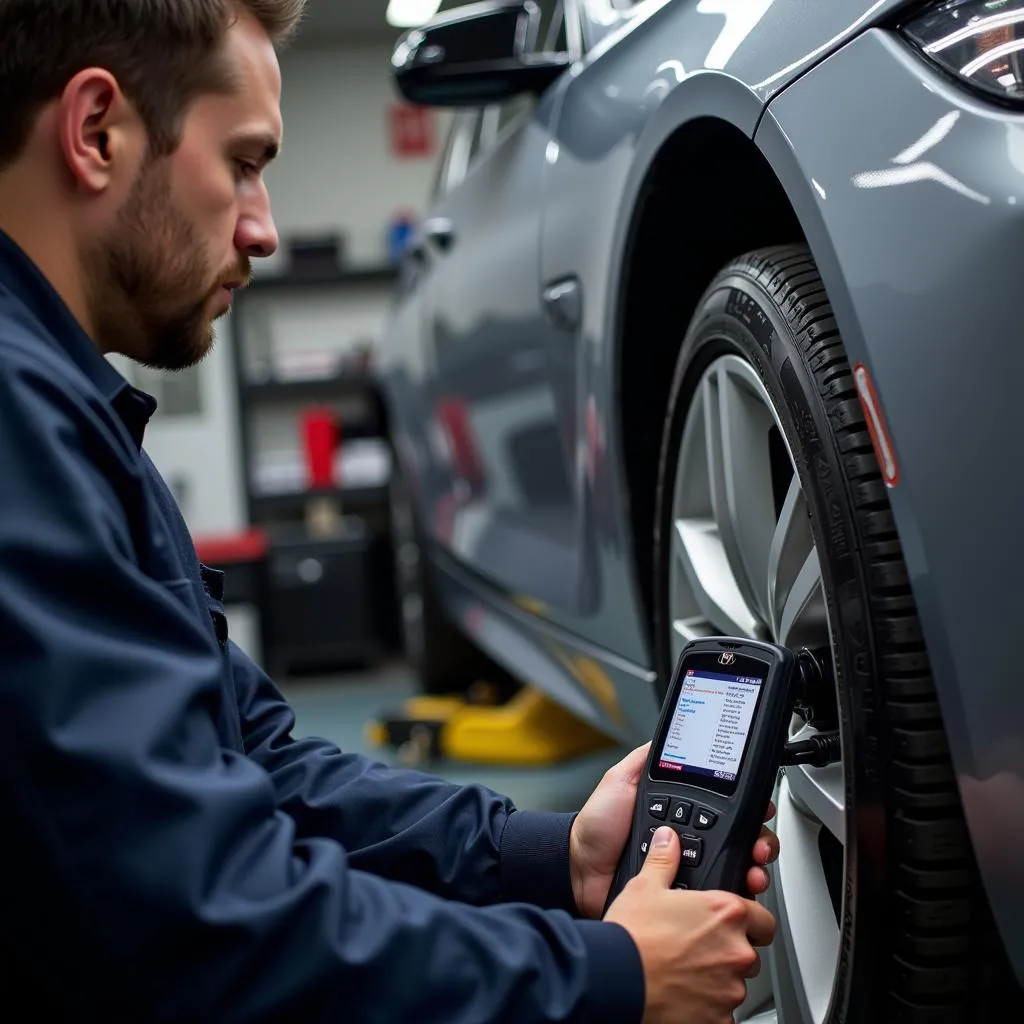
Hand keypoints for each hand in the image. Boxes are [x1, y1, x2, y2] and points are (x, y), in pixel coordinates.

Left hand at [569, 743, 779, 917]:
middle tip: (760, 844)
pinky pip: (712, 896)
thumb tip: (670, 733)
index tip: (761, 809)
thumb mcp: (619, 780)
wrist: (579, 867)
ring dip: (752, 869)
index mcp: (681, 812)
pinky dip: (729, 893)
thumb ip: (645, 759)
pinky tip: (737, 888)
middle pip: (738, 840)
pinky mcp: (682, 898)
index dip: (748, 809)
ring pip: (733, 869)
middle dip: (758, 842)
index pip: (725, 808)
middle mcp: (689, 840)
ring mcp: (687, 869)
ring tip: (754, 869)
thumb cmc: (597, 826)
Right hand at [605, 827, 776, 1023]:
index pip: (762, 918)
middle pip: (749, 952)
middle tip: (699, 948)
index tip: (732, 924)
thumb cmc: (632, 934)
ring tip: (685, 971)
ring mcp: (730, 988)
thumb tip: (668, 840)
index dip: (748, 920)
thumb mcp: (645, 886)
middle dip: (729, 951)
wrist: (615, 978)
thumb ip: (664, 860)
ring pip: (736, 983)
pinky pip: (722, 1013)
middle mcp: (736, 950)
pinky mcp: (719, 1019)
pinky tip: (684, 995)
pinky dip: (708, 1007)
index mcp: (725, 912)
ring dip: (718, 979)